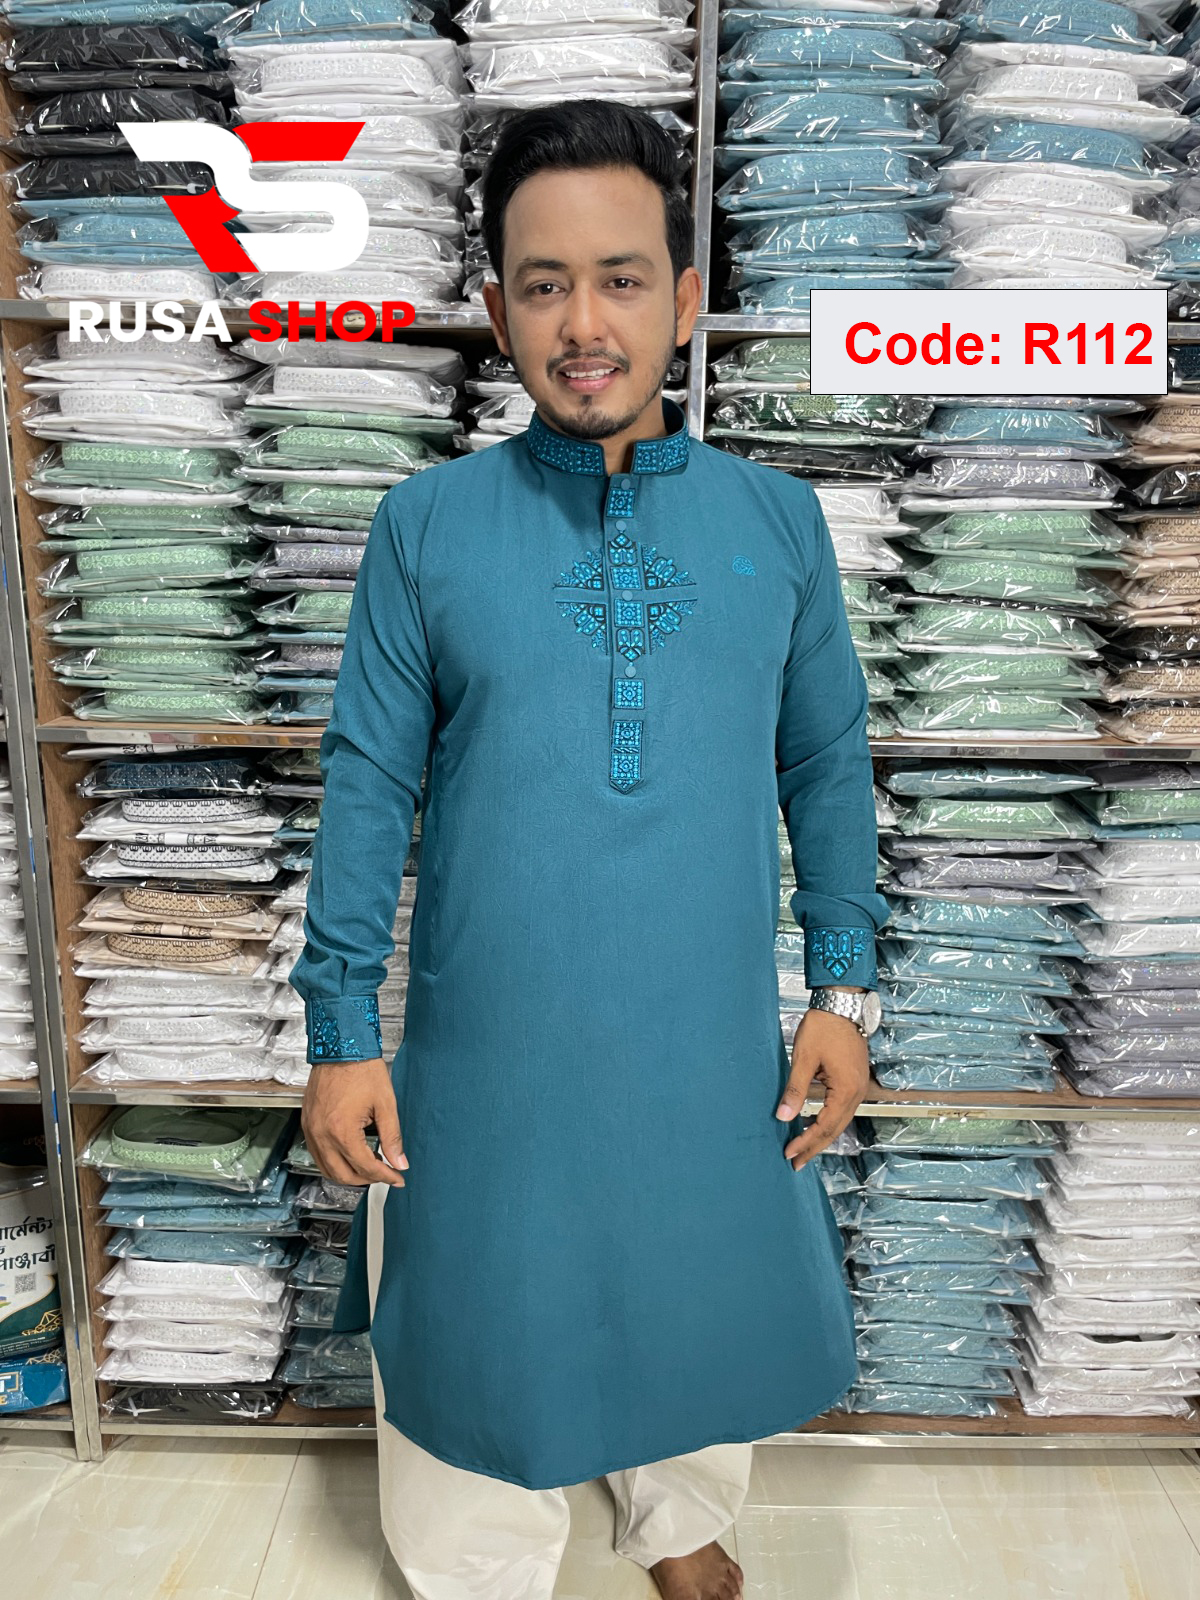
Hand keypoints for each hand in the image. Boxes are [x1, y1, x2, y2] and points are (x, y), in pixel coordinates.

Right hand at [301, 1057, 408, 1187]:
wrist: (340, 1048)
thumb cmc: (362, 1070)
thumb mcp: (386, 1104)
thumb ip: (393, 1137)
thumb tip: (400, 1162)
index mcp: (342, 1131)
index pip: (365, 1167)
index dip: (385, 1176)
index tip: (397, 1177)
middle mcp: (321, 1134)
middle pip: (343, 1175)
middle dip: (367, 1180)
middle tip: (385, 1174)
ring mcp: (310, 1129)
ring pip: (326, 1169)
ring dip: (348, 1174)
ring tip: (369, 1167)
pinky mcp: (306, 1123)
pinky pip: (317, 1154)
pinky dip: (333, 1162)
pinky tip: (349, 1155)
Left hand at [774, 1007, 868, 1170]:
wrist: (841, 1004)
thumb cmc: (824, 1027)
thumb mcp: (804, 1059)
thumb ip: (795, 1090)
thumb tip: (783, 1116)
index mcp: (846, 1090)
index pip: (824, 1126)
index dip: (806, 1142)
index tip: (789, 1154)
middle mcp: (857, 1092)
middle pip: (835, 1129)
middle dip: (814, 1147)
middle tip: (795, 1162)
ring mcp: (858, 1087)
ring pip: (840, 1121)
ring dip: (821, 1136)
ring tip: (803, 1149)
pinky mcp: (854, 1080)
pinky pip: (842, 1109)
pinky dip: (828, 1121)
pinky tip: (815, 1124)